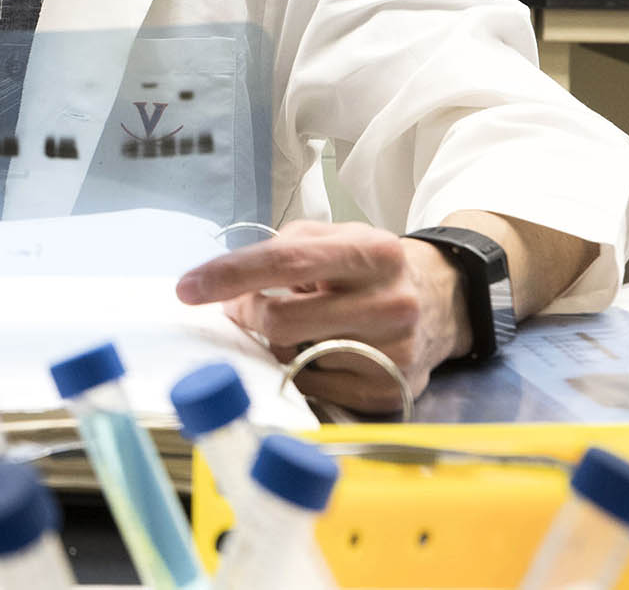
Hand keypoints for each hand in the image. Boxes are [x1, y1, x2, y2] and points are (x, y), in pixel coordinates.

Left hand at [175, 220, 471, 413]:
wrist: (440, 301)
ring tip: (299, 326)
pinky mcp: (391, 390)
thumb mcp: (334, 239)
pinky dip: (304, 370)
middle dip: (248, 315)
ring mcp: (394, 351)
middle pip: (282, 319)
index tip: (187, 289)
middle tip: (244, 309)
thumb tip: (227, 287)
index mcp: (371, 251)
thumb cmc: (368, 267)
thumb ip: (283, 251)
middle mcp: (390, 301)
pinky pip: (316, 388)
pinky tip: (321, 352)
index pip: (284, 262)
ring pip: (295, 357)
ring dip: (277, 344)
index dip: (229, 275)